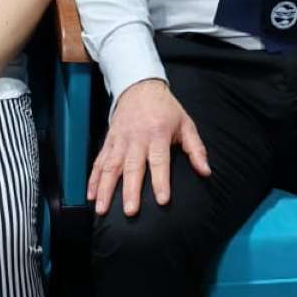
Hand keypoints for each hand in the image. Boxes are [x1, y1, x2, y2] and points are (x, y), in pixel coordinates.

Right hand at [88, 78, 209, 216]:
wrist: (139, 86)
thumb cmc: (165, 108)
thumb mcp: (186, 123)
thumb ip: (196, 149)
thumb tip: (206, 171)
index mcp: (158, 134)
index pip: (159, 161)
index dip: (161, 181)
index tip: (162, 200)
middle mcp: (137, 138)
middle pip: (132, 167)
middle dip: (130, 190)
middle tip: (129, 211)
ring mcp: (120, 140)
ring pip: (110, 166)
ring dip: (105, 188)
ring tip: (101, 208)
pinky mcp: (109, 140)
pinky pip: (99, 161)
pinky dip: (93, 178)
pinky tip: (90, 194)